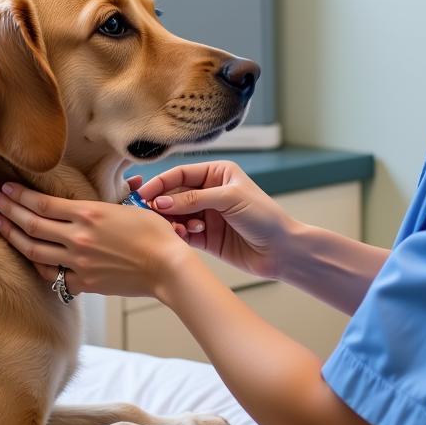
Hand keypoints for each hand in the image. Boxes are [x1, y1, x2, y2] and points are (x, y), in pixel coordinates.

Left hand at [0, 183, 190, 298]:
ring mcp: (78, 262)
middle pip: (31, 224)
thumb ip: (101, 204)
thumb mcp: (127, 207)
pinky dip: (36, 264)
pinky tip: (27, 255)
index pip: (42, 203)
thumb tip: (87, 197)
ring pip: (34, 249)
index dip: (19, 195)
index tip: (5, 188)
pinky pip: (51, 274)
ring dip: (12, 235)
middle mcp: (78, 237)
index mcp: (88, 213)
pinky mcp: (83, 282)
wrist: (167, 267)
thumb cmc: (155, 233)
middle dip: (6, 210)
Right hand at [135, 161, 295, 279]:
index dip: (161, 183)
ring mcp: (206, 214)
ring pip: (176, 215)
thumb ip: (193, 199)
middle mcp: (209, 192)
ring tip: (176, 228)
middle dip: (162, 204)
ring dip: (172, 221)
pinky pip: (184, 233)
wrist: (282, 250)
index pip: (181, 174)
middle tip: (149, 214)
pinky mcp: (205, 237)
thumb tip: (161, 201)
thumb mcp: (229, 199)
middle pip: (174, 195)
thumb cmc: (263, 217)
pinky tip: (184, 236)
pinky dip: (179, 234)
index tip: (143, 194)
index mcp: (217, 173)